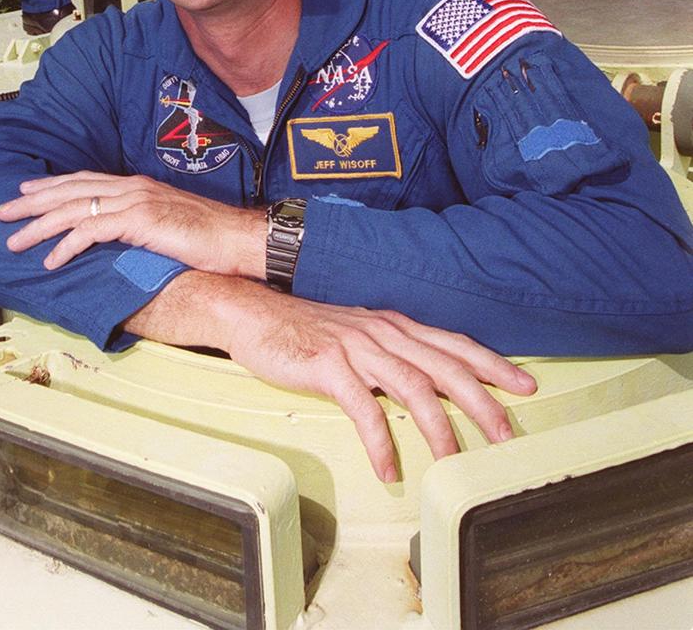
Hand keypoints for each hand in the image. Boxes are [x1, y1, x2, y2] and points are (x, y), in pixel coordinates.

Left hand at [0, 170, 264, 276]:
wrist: (238, 238)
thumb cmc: (209, 238)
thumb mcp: (167, 225)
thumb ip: (140, 224)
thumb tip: (118, 237)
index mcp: (137, 186)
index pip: (85, 181)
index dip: (53, 185)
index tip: (27, 189)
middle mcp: (131, 188)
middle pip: (71, 190)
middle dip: (33, 201)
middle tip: (2, 210)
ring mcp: (135, 202)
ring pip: (73, 210)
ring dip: (39, 226)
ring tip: (14, 241)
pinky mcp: (139, 221)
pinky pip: (91, 231)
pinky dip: (66, 246)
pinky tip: (50, 260)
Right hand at [132, 275, 536, 480]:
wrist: (254, 313)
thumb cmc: (307, 330)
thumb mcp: (360, 336)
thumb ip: (393, 354)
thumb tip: (428, 381)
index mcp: (395, 325)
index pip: (454, 344)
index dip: (491, 364)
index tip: (525, 386)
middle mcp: (383, 332)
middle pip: (444, 366)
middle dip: (482, 400)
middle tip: (507, 433)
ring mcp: (357, 348)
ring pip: (411, 386)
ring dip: (438, 426)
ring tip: (454, 459)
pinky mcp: (328, 366)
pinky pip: (361, 408)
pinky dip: (378, 439)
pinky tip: (388, 466)